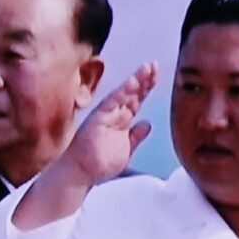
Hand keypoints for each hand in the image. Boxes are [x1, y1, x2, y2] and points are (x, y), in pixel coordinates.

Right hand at [62, 60, 156, 184]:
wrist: (81, 173)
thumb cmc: (99, 162)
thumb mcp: (126, 149)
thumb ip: (136, 136)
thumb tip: (147, 124)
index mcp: (121, 120)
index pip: (136, 100)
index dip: (147, 88)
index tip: (156, 76)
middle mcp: (114, 114)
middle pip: (133, 94)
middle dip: (144, 79)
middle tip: (155, 66)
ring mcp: (106, 115)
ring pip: (124, 94)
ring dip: (136, 81)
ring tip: (147, 69)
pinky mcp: (98, 118)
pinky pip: (112, 102)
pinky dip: (122, 92)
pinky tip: (132, 83)